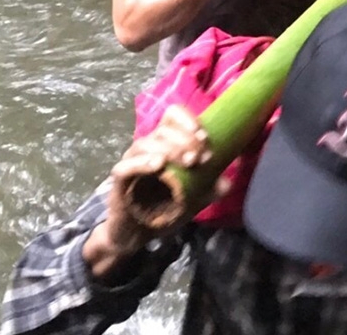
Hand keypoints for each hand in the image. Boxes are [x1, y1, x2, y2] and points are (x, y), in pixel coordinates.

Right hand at [87, 106, 229, 276]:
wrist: (139, 231)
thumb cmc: (166, 206)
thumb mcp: (195, 198)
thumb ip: (211, 189)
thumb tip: (226, 184)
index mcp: (167, 143)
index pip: (173, 116)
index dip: (189, 121)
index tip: (205, 138)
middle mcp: (148, 147)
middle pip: (163, 130)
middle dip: (186, 140)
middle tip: (201, 158)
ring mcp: (132, 162)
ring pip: (146, 143)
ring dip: (170, 149)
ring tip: (189, 162)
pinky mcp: (120, 180)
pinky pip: (126, 166)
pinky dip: (142, 163)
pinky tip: (158, 165)